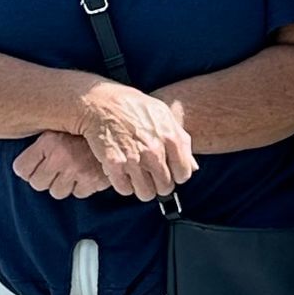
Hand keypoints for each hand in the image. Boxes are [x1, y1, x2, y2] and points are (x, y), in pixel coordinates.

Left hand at [12, 130, 110, 198]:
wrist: (118, 130)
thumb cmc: (84, 131)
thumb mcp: (59, 128)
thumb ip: (41, 145)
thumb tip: (21, 170)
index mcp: (49, 141)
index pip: (21, 169)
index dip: (28, 170)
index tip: (35, 166)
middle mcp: (61, 156)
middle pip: (37, 184)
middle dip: (46, 178)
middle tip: (57, 167)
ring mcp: (78, 170)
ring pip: (57, 192)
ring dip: (64, 184)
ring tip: (73, 167)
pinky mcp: (93, 181)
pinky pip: (78, 194)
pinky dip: (82, 186)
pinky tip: (87, 171)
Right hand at [72, 81, 196, 201]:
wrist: (99, 101)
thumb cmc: (132, 106)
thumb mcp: (163, 115)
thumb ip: (181, 141)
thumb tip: (194, 167)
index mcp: (170, 137)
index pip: (183, 174)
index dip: (175, 175)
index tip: (167, 171)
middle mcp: (154, 150)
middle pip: (165, 187)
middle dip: (158, 183)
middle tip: (148, 173)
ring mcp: (134, 158)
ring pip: (146, 193)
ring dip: (140, 187)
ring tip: (134, 174)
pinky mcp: (114, 164)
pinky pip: (125, 189)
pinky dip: (122, 184)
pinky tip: (120, 170)